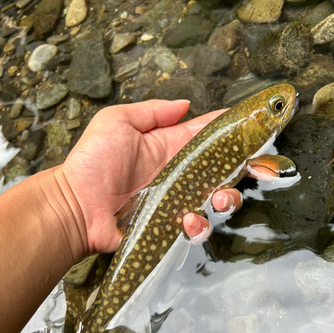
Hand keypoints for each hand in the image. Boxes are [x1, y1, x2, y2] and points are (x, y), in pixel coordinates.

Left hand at [58, 100, 241, 253]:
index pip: (208, 135)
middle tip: (257, 169)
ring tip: (218, 199)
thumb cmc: (91, 162)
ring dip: (227, 200)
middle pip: (223, 171)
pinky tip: (187, 220)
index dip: (231, 130)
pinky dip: (198, 226)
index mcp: (171, 146)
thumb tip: (185, 104)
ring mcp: (177, 202)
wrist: (75, 204)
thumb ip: (152, 112)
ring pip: (217, 201)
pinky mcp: (170, 227)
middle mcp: (180, 174)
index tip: (255, 126)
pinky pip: (196, 228)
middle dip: (244, 169)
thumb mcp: (117, 122)